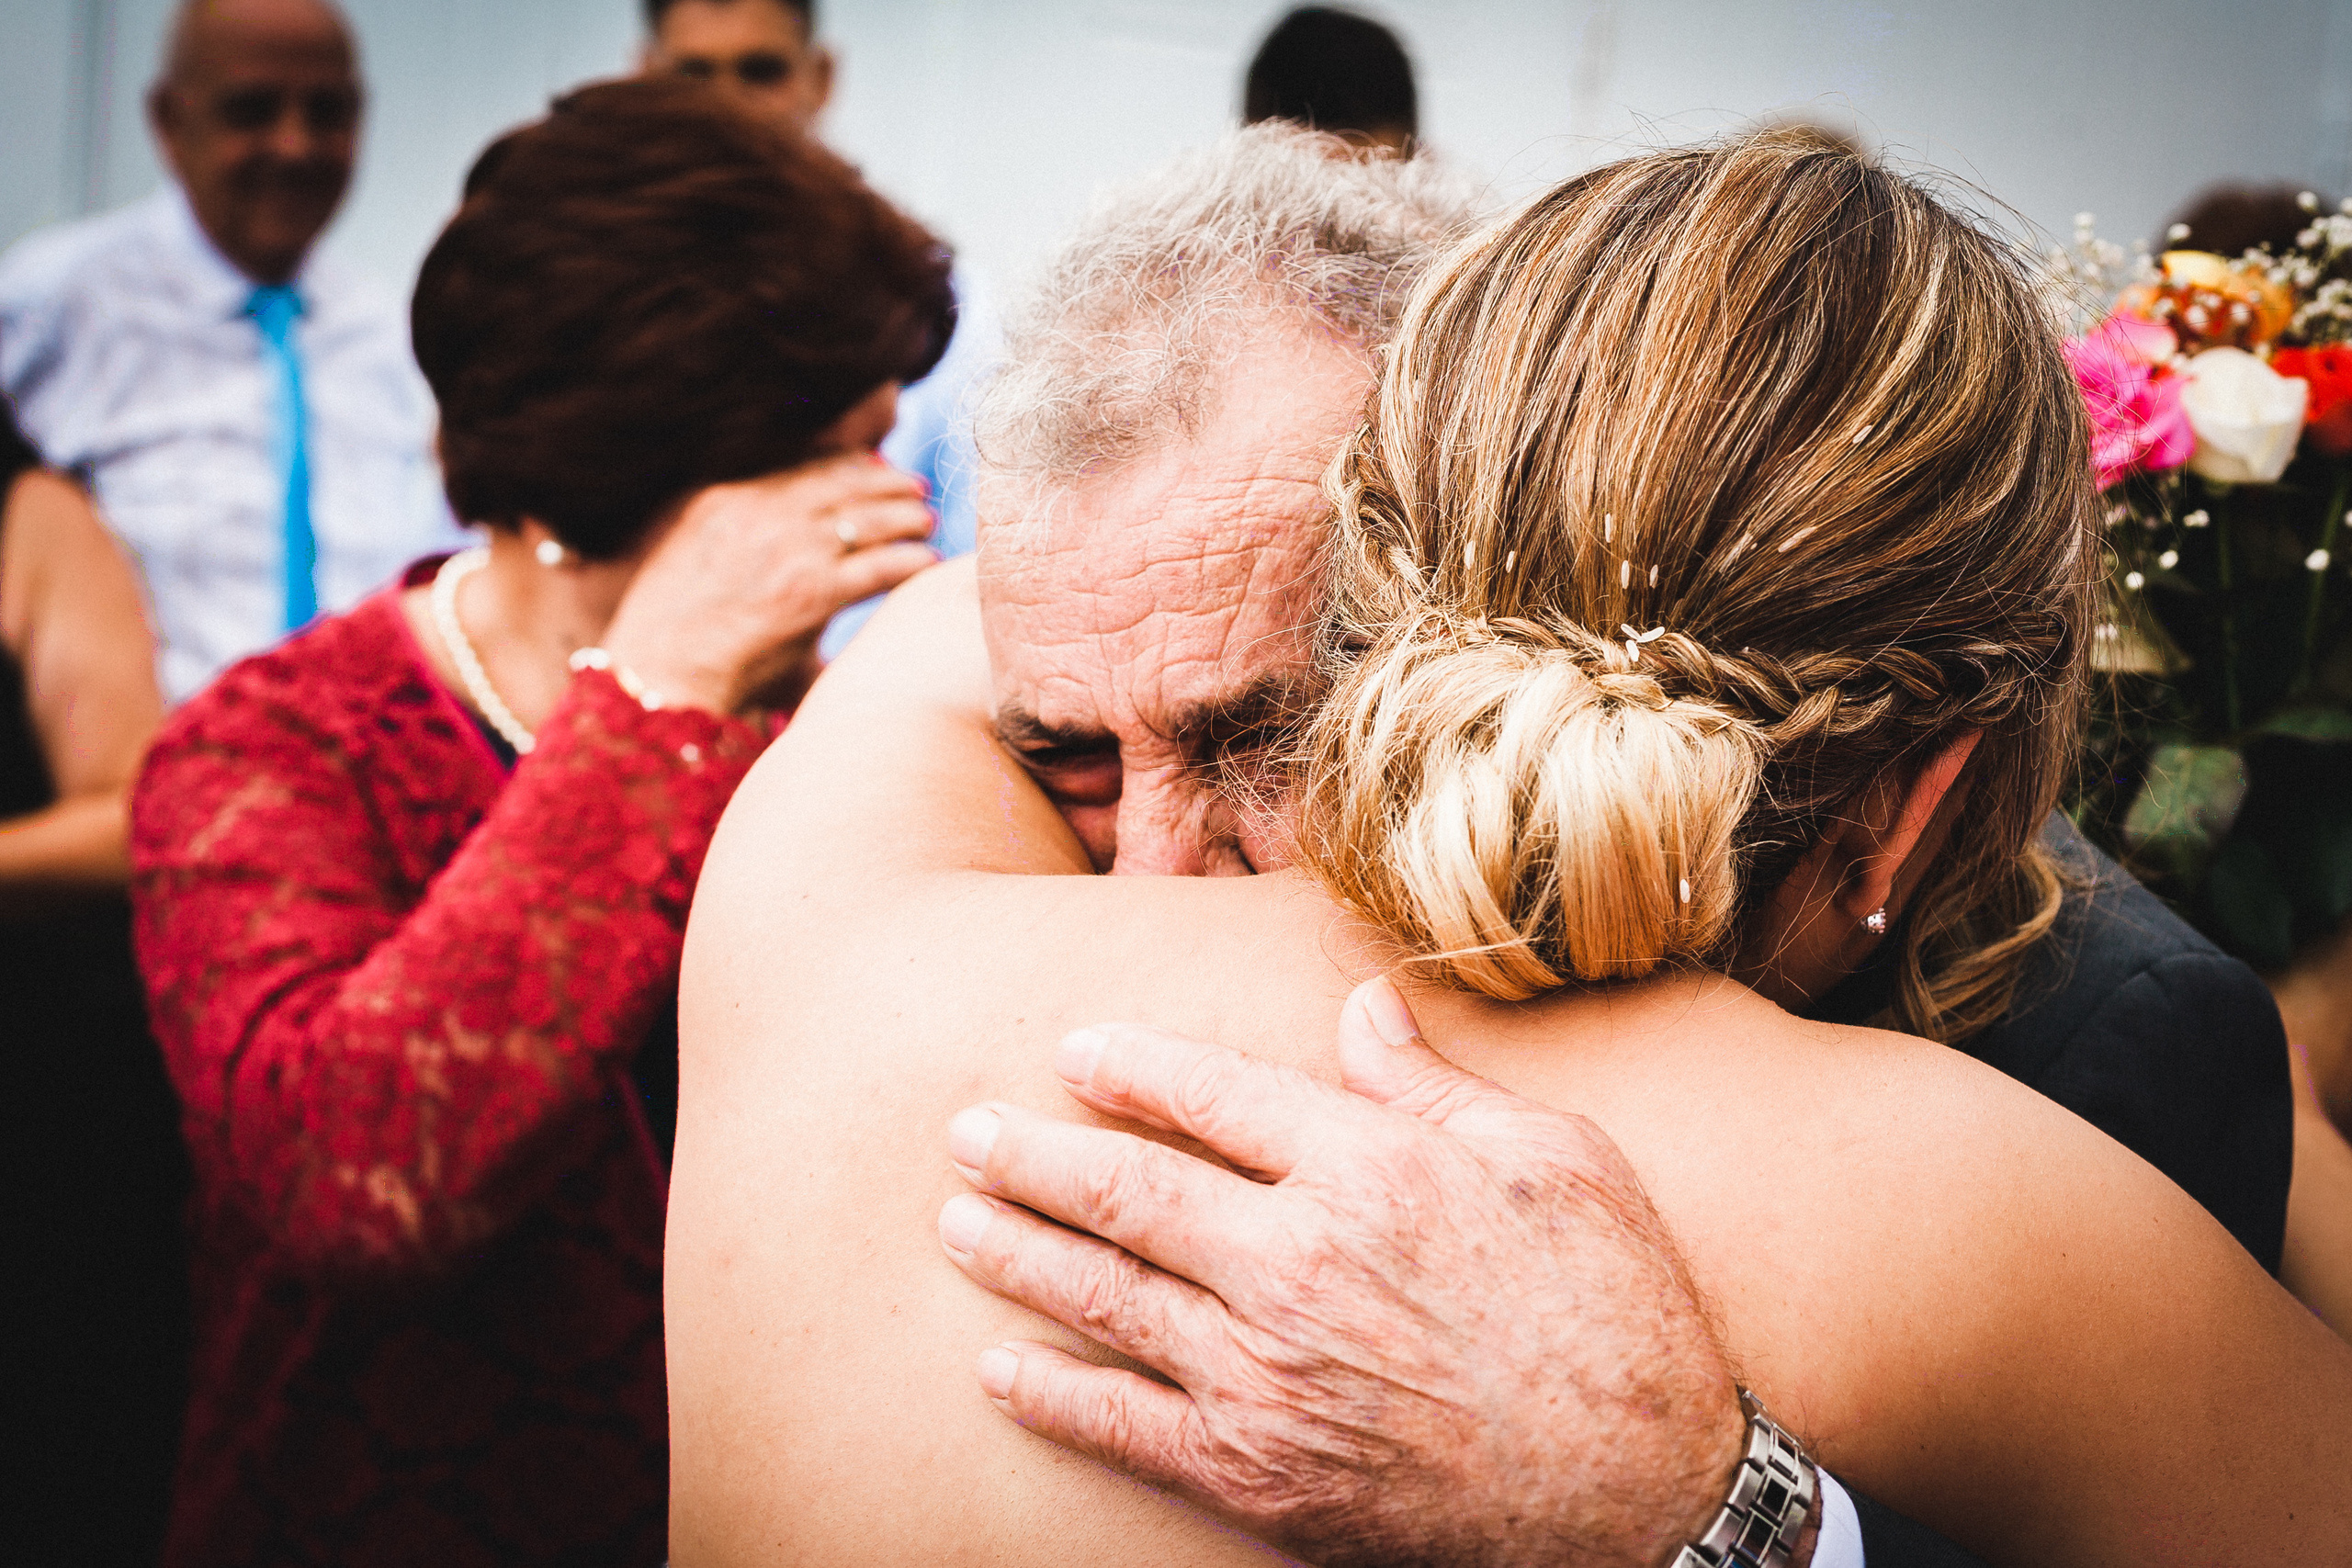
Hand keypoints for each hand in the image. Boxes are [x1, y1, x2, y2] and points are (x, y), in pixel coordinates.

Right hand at [599, 455, 935, 715]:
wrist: (660, 674)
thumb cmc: (670, 631)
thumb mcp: (686, 551)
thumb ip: (730, 526)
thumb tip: (770, 520)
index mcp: (726, 497)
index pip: (805, 463)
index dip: (850, 463)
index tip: (875, 465)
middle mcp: (761, 512)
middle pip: (845, 481)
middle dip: (889, 482)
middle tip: (916, 487)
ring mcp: (789, 550)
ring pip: (870, 518)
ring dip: (907, 517)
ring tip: (926, 522)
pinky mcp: (813, 593)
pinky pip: (882, 566)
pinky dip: (911, 560)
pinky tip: (926, 563)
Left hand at [938, 976, 1751, 1567]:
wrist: (1644, 1499)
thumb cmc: (1615, 1313)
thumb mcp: (1555, 1161)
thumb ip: (1434, 1084)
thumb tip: (1358, 1007)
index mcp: (1368, 1169)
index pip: (1208, 1095)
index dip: (1128, 1067)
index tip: (1074, 1051)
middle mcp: (1296, 1263)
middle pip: (1125, 1191)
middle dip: (1031, 1156)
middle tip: (965, 1134)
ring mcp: (1266, 1376)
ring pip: (1102, 1298)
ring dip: (1014, 1255)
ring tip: (955, 1225)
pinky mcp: (1259, 1474)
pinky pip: (1123, 1427)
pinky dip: (1051, 1396)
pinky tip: (999, 1370)